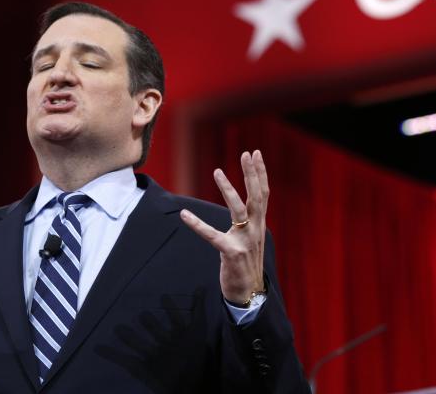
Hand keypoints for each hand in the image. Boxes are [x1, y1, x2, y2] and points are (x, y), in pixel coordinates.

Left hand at [180, 150, 267, 303]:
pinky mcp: (230, 253)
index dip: (260, 173)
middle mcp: (255, 230)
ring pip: (238, 209)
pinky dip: (196, 224)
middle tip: (247, 152)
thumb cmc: (246, 265)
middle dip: (252, 173)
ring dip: (228, 189)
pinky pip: (211, 235)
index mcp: (259, 225)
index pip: (263, 194)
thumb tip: (244, 208)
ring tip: (217, 171)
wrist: (248, 294)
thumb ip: (248, 223)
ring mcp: (244, 241)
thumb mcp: (250, 240)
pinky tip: (184, 214)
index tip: (256, 154)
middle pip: (257, 196)